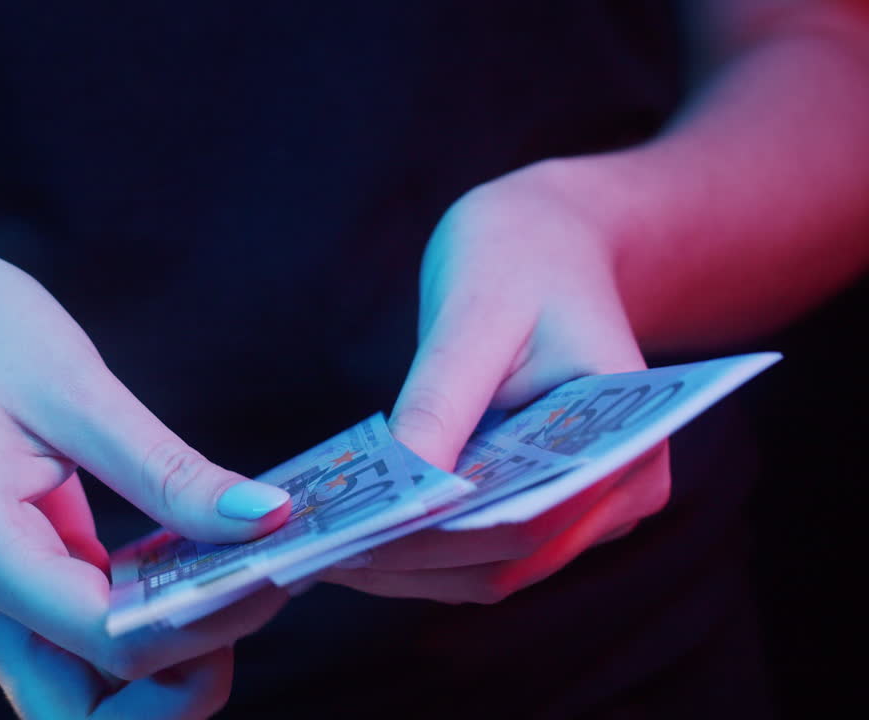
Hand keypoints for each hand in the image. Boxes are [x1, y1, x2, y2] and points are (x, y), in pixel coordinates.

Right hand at [0, 231, 291, 717]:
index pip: (109, 644)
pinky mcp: (21, 586)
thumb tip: (268, 518)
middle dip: (179, 692)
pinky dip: (150, 625)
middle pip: (86, 719)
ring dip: (169, 666)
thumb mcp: (79, 389)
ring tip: (233, 583)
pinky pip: (89, 643)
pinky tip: (197, 566)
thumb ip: (169, 470)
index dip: (208, 623)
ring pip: (88, 695)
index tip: (277, 568)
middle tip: (250, 604)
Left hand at [323, 161, 670, 603]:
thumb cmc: (521, 261)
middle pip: (504, 560)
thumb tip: (401, 490)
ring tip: (316, 549)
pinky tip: (351, 530)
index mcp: (629, 442)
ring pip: (487, 570)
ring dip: (404, 567)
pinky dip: (415, 547)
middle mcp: (622, 493)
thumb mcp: (474, 316)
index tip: (353, 541)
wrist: (552, 242)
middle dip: (406, 561)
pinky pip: (478, 549)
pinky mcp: (544, 507)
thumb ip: (440, 404)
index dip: (438, 540)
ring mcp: (587, 510)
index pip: (528, 520)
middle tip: (313, 553)